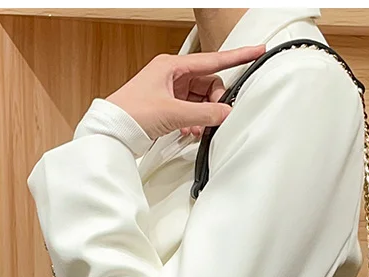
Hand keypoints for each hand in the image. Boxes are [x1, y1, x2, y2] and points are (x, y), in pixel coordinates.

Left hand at [106, 44, 265, 139]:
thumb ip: (204, 114)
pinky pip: (193, 111)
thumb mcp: (173, 113)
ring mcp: (171, 92)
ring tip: (197, 127)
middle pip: (209, 84)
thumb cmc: (131, 113)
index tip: (256, 52)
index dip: (237, 57)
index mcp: (172, 66)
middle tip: (213, 117)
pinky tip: (190, 131)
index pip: (213, 59)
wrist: (112, 131)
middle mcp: (173, 76)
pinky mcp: (168, 107)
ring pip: (202, 100)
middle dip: (215, 102)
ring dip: (205, 115)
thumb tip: (226, 114)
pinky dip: (196, 122)